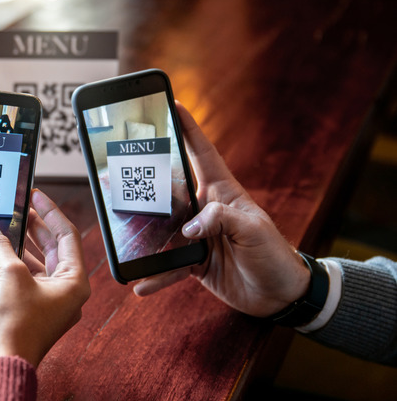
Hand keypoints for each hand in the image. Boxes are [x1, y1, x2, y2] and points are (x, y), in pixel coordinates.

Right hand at [0, 189, 90, 367]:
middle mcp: (66, 293)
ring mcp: (48, 304)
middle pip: (54, 250)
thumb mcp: (9, 274)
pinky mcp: (29, 313)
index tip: (37, 195)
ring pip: (38, 265)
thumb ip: (1, 246)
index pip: (68, 236)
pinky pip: (24, 280)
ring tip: (4, 227)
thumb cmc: (15, 324)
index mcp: (74, 282)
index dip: (51, 212)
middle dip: (35, 228)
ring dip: (21, 246)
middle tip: (19, 209)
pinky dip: (11, 265)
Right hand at [132, 101, 309, 317]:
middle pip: (170, 190)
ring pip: (162, 229)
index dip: (188, 129)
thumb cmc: (274, 255)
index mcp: (222, 192)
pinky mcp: (193, 261)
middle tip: (121, 171)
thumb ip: (221, 219)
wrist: (280, 295)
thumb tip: (188, 227)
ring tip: (120, 232)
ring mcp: (197, 236)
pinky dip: (156, 275)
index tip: (173, 105)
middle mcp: (205, 210)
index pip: (202, 153)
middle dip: (147, 180)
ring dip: (143, 233)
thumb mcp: (253, 229)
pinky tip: (141, 283)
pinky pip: (168, 266)